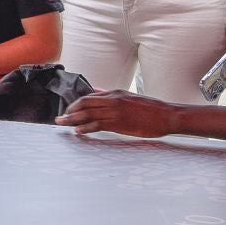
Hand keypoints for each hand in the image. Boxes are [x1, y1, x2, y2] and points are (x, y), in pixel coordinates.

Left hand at [57, 89, 179, 138]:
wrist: (167, 115)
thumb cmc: (150, 109)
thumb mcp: (128, 97)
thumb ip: (111, 96)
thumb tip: (95, 92)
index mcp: (115, 93)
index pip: (89, 97)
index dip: (75, 104)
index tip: (68, 111)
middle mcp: (112, 100)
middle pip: (84, 104)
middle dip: (69, 111)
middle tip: (59, 119)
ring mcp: (115, 111)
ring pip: (88, 114)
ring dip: (72, 119)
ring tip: (62, 125)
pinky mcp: (120, 123)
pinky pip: (98, 125)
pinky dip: (86, 128)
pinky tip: (78, 131)